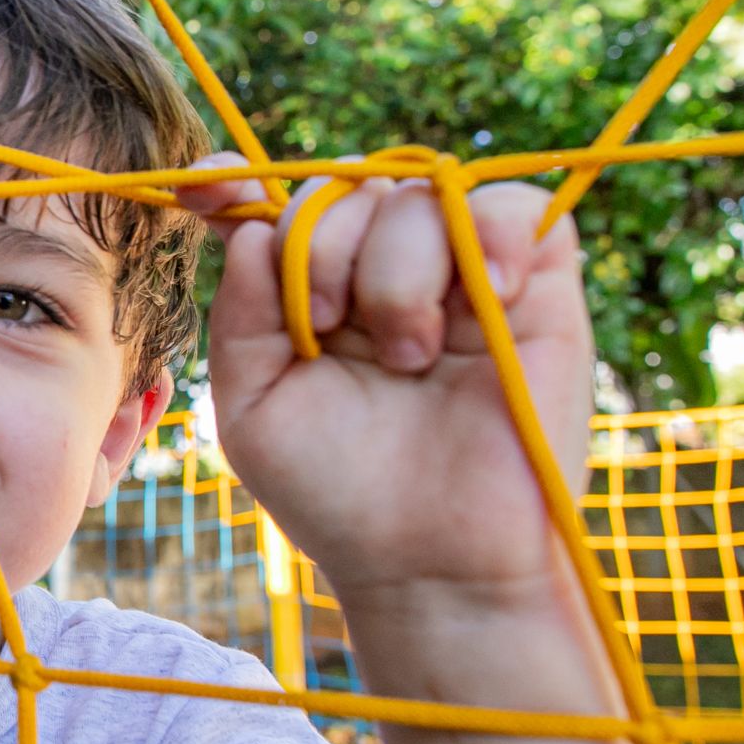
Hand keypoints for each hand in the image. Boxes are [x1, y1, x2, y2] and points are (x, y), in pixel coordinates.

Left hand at [178, 152, 594, 621]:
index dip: (236, 180)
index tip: (206, 186)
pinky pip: (514, 204)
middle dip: (321, 245)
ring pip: (417, 191)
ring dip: (397, 270)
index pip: (273, 207)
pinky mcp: (537, 284)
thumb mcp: (254, 405)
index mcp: (308, 295)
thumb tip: (251, 227)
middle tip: (329, 328)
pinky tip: (483, 301)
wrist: (432, 563)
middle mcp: (378, 272)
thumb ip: (241, 312)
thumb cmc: (337, 494)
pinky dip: (490, 234)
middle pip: (343, 188)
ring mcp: (457, 273)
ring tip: (410, 356)